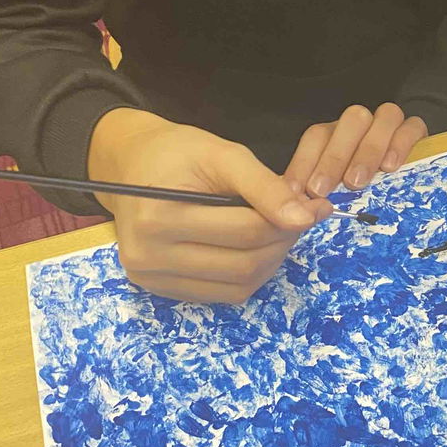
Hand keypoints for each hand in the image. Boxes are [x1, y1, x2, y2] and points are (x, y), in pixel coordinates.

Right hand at [88, 108, 328, 303]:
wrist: (129, 164)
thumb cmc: (176, 152)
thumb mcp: (222, 154)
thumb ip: (264, 186)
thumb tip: (306, 218)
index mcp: (159, 216)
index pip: (245, 231)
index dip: (289, 220)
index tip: (317, 206)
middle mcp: (148, 255)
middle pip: (243, 263)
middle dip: (283, 242)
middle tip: (304, 218)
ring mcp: (150, 278)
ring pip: (236, 286)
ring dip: (270, 262)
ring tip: (281, 232)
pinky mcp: (157, 289)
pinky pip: (219, 294)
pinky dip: (247, 275)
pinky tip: (256, 249)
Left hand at [285, 103, 426, 198]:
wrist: (404, 209)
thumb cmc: (355, 205)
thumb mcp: (327, 203)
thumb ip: (309, 201)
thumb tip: (296, 208)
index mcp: (336, 139)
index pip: (318, 136)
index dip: (305, 162)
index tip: (299, 191)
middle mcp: (362, 129)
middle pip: (351, 121)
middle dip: (335, 157)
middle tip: (323, 191)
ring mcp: (391, 128)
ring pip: (384, 116)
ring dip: (368, 149)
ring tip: (357, 182)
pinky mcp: (416, 135)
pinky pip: (413, 126)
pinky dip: (401, 144)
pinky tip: (390, 167)